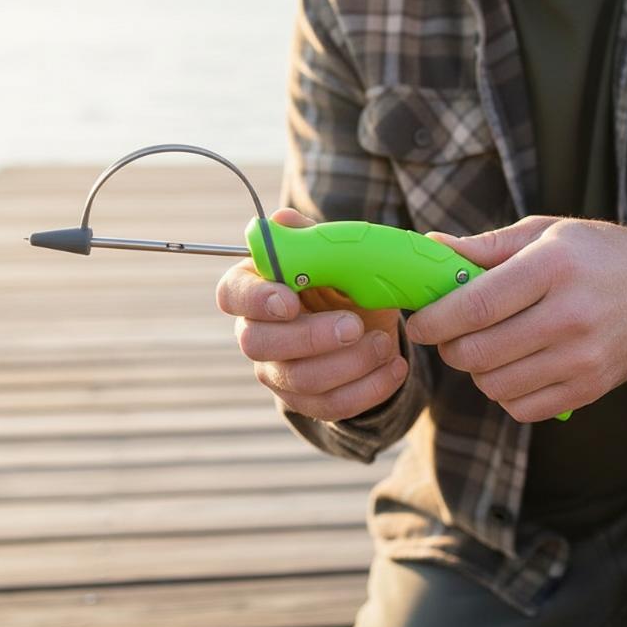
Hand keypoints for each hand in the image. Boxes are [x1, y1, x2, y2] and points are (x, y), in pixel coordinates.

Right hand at [216, 208, 407, 420]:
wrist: (366, 321)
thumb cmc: (340, 281)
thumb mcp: (332, 255)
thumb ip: (310, 240)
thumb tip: (283, 220)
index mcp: (254, 289)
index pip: (231, 294)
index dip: (255, 300)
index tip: (290, 300)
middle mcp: (256, 333)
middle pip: (258, 344)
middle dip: (309, 337)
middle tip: (354, 326)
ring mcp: (277, 371)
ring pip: (298, 380)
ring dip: (348, 364)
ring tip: (384, 343)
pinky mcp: (305, 400)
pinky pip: (330, 406)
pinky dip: (369, 389)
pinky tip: (395, 368)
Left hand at [405, 216, 626, 422]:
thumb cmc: (592, 254)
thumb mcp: (543, 233)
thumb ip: (484, 245)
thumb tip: (429, 245)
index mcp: (552, 268)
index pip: (475, 307)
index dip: (434, 321)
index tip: (418, 323)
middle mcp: (569, 317)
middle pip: (478, 353)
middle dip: (448, 347)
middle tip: (448, 334)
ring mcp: (582, 359)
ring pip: (494, 385)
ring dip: (475, 370)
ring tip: (484, 346)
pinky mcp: (590, 388)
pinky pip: (521, 408)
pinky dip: (504, 392)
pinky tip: (511, 367)